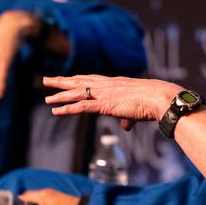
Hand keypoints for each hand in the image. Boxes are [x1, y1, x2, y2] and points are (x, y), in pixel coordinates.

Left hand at [43, 74, 181, 129]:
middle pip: (78, 81)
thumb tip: (126, 126)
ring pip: (75, 93)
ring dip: (59, 96)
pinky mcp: (103, 105)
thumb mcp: (137, 109)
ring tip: (46, 99)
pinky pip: (80, 107)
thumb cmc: (152, 102)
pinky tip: (56, 112)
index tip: (66, 78)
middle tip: (46, 79)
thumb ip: (128, 117)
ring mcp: (103, 94)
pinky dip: (67, 109)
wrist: (159, 97)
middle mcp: (105, 85)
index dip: (76, 79)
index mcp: (114, 83)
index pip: (90, 79)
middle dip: (61, 81)